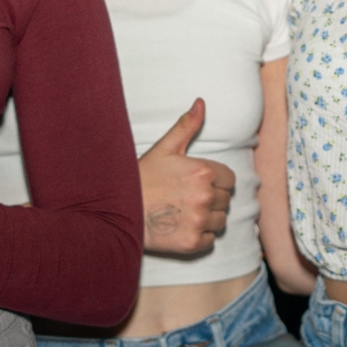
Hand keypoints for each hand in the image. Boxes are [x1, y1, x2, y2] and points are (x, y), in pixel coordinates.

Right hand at [140, 99, 235, 255]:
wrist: (118, 211)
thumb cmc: (141, 177)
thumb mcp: (164, 148)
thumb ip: (187, 126)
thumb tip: (202, 103)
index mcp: (203, 171)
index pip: (229, 179)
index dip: (216, 181)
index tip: (199, 184)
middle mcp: (205, 196)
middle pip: (226, 200)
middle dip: (212, 199)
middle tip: (187, 198)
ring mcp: (199, 221)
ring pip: (220, 221)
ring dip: (208, 218)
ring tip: (185, 212)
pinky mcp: (192, 243)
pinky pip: (210, 240)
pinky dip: (200, 237)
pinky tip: (181, 227)